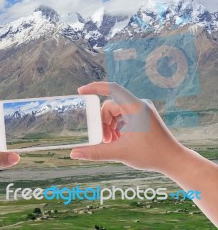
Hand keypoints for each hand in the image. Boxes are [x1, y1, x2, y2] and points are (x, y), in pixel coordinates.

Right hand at [70, 82, 186, 172]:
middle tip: (103, 139)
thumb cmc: (151, 155)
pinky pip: (124, 115)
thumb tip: (73, 154)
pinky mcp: (144, 116)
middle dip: (103, 122)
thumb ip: (95, 152)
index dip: (94, 88)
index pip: (111, 88)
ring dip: (109, 125)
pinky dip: (117, 126)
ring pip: (116, 111)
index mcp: (135, 107)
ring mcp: (142, 109)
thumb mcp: (119, 153)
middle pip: (110, 106)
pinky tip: (116, 139)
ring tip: (110, 142)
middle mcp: (139, 104)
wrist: (173, 160)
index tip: (80, 92)